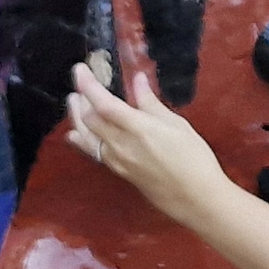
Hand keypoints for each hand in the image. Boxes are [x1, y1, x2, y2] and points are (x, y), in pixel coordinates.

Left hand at [64, 50, 232, 219]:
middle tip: (79, 84)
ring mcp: (117, 161)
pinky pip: (93, 153)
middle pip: (89, 120)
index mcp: (138, 129)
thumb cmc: (194, 159)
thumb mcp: (177, 125)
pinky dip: (82, 140)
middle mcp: (121, 145)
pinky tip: (77, 135)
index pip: (103, 103)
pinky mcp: (119, 172)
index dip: (88, 85)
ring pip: (86, 138)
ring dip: (76, 119)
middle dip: (80, 99)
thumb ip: (152, 103)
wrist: (196, 199)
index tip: (80, 69)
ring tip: (73, 104)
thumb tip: (138, 81)